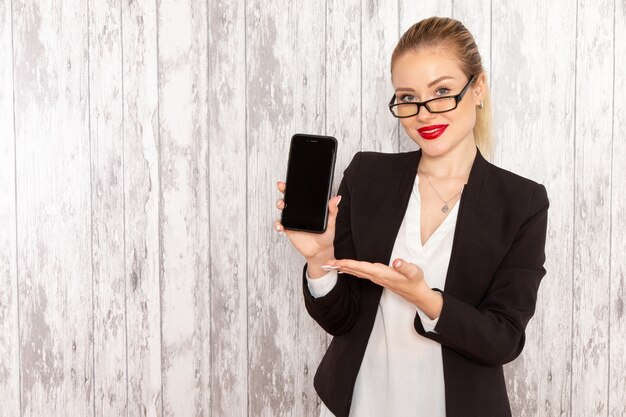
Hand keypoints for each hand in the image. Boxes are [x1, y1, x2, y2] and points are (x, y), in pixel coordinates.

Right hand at [273, 181, 340, 269]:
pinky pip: (279, 224)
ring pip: (283, 209)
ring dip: (280, 204)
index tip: (291, 181)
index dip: (295, 186)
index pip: (301, 194)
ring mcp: (292, 220)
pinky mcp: (288, 229)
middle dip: (284, 191)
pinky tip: (280, 225)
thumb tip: (337, 198)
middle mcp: (299, 211)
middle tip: (282, 187)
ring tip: (282, 205)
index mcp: (309, 207)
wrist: (320, 251)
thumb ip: (332, 210)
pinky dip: (277, 224)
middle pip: (289, 198)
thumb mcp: (331, 222)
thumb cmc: (326, 236)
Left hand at [326, 258, 442, 317]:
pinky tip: (344, 269)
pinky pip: (360, 273)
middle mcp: (376, 276)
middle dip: (339, 267)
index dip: (348, 264)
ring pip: (355, 272)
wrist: (417, 294)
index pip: (361, 268)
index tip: (336, 263)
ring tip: (330, 265)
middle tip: (324, 264)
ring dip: (342, 268)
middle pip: (354, 270)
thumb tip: (396, 262)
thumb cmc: (415, 282)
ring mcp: (376, 278)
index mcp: (381, 273)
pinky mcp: (377, 277)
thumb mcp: (414, 272)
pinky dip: (350, 270)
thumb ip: (405, 267)